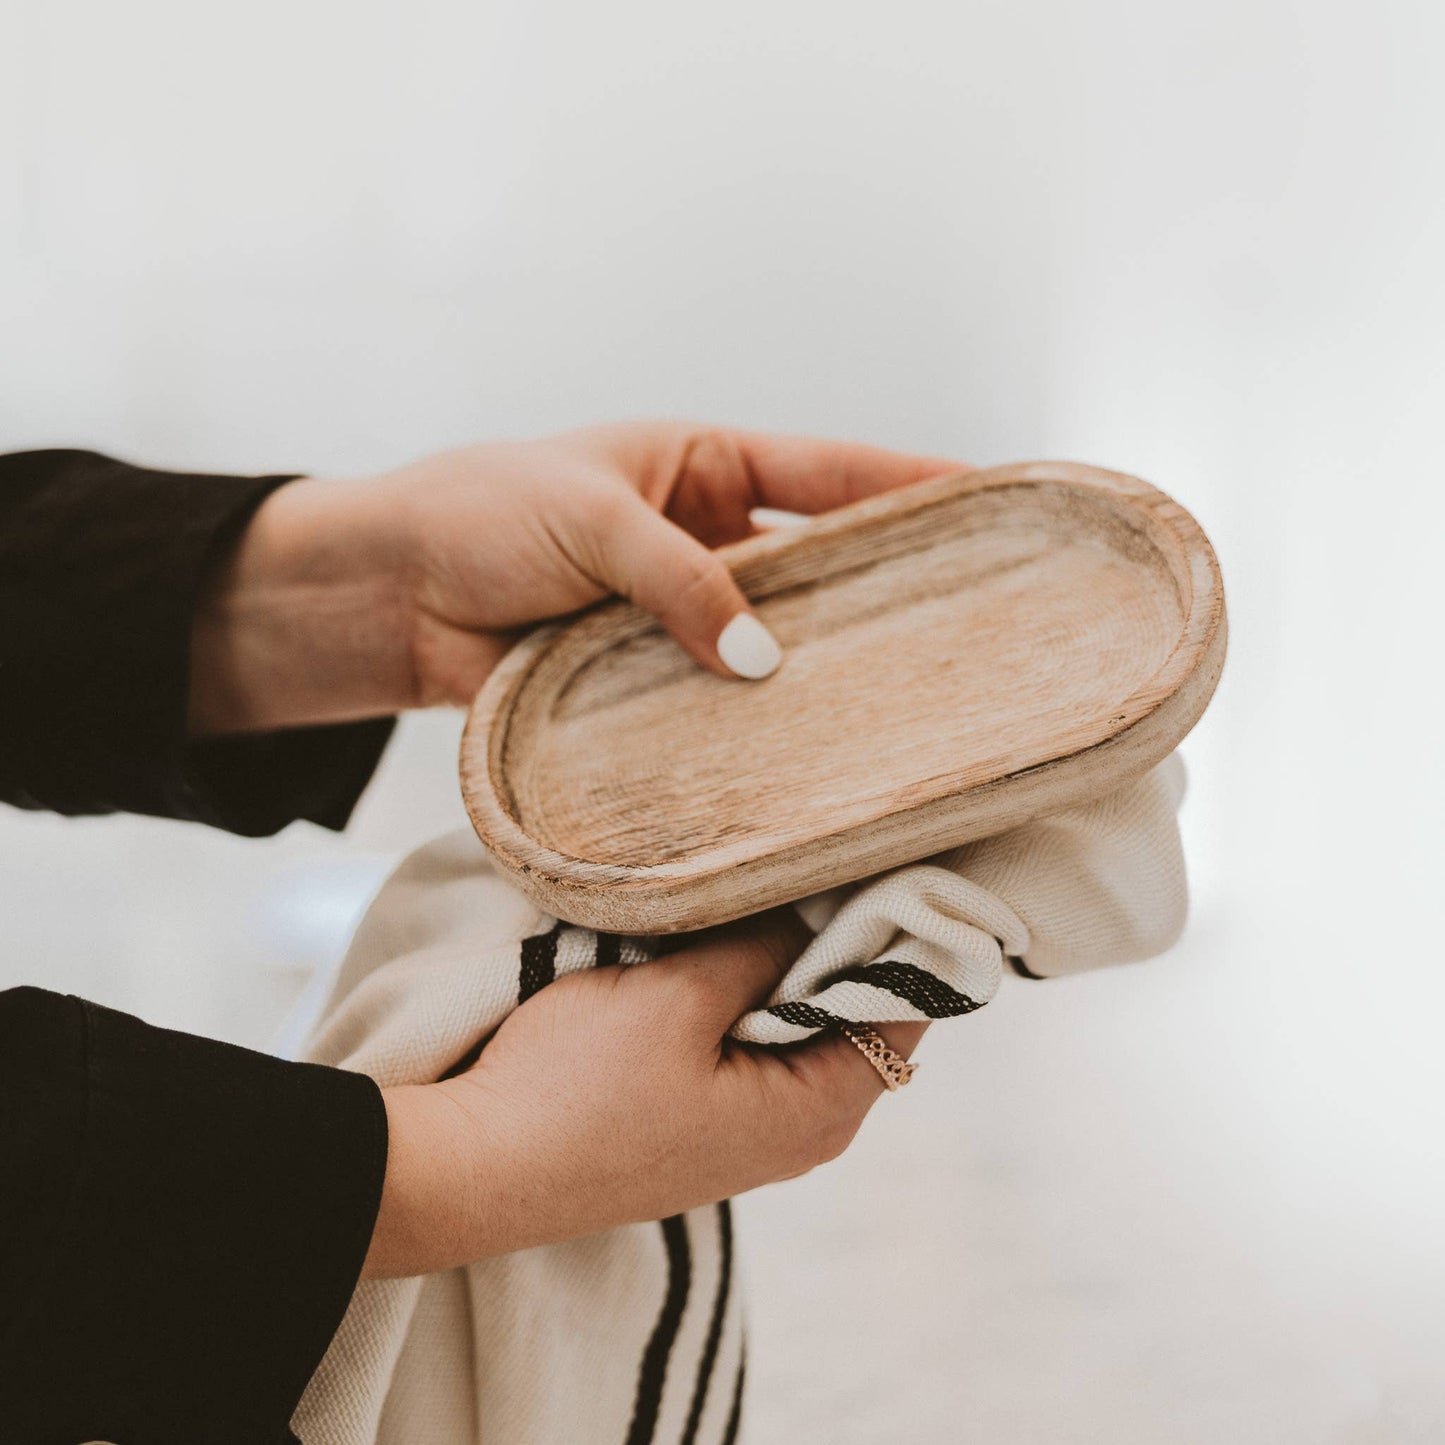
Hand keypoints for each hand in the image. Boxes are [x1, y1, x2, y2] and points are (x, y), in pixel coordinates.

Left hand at [189, 422, 959, 732]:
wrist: (385, 595)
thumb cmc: (477, 514)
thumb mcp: (589, 517)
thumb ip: (679, 578)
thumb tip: (763, 661)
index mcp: (701, 467)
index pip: (831, 471)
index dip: (915, 483)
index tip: (996, 497)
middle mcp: (706, 543)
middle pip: (819, 565)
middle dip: (887, 590)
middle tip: (974, 620)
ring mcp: (684, 619)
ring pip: (775, 644)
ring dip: (822, 670)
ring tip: (908, 699)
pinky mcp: (650, 684)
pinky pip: (718, 704)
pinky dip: (753, 727)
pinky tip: (805, 753)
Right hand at [361, 910, 926, 1277]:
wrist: (479, 1167)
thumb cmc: (578, 1089)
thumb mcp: (679, 997)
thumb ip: (762, 946)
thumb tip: (815, 912)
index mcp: (820, 1111)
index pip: (908, 1007)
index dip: (902, 932)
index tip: (882, 860)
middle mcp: (803, 1132)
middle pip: (857, 1015)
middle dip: (840, 941)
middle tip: (814, 860)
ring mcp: (752, 1133)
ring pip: (801, 1025)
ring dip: (785, 965)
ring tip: (760, 892)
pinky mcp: (706, 1122)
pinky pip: (755, 1044)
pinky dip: (749, 995)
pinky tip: (716, 948)